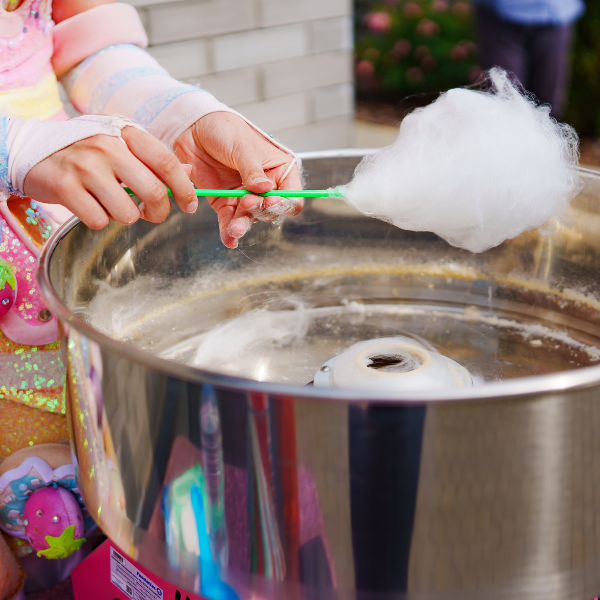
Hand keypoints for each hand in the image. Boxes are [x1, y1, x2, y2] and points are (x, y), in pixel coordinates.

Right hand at [24, 127, 195, 228]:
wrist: (33, 150)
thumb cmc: (85, 150)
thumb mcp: (121, 145)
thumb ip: (154, 159)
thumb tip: (190, 172)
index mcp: (125, 134)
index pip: (167, 162)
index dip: (184, 188)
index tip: (190, 204)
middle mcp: (107, 146)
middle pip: (153, 192)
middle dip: (159, 212)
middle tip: (152, 214)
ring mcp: (85, 166)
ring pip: (127, 212)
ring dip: (124, 216)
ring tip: (111, 203)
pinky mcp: (65, 187)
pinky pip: (99, 220)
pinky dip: (98, 219)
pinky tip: (90, 204)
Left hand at [173, 112, 302, 247]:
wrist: (194, 128)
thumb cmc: (226, 129)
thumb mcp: (243, 146)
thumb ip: (253, 170)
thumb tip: (264, 189)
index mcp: (279, 171)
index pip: (291, 196)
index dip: (283, 202)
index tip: (269, 199)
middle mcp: (266, 188)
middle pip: (271, 210)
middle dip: (259, 210)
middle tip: (246, 202)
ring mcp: (245, 197)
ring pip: (250, 218)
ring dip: (243, 225)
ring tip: (235, 229)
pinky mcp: (226, 203)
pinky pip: (229, 221)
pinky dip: (228, 231)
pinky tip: (229, 240)